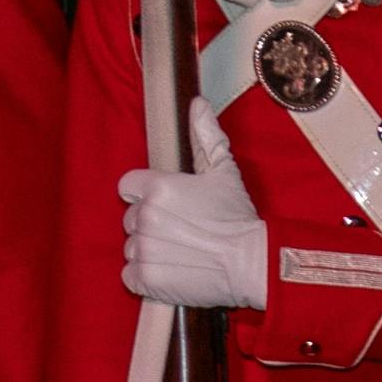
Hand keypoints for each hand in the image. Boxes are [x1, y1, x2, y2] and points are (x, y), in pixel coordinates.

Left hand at [120, 104, 266, 310]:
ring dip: (151, 251)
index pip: (128, 186)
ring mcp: (142, 248)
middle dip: (151, 225)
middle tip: (185, 232)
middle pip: (131, 219)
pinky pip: (130, 274)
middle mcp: (145, 216)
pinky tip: (174, 270)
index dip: (147, 195)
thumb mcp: (225, 172)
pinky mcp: (143, 277)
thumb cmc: (239, 218)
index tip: (171, 206)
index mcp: (158, 187)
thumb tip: (196, 103)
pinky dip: (148, 275)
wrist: (253, 265)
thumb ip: (206, 136)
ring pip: (132, 247)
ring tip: (183, 253)